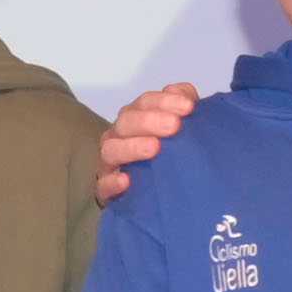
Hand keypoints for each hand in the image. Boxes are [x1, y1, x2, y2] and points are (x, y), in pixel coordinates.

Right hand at [91, 78, 203, 200]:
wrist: (167, 196)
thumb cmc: (174, 154)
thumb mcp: (184, 126)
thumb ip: (185, 105)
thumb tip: (185, 95)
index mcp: (137, 118)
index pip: (145, 102)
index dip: (164, 101)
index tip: (188, 107)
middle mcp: (120, 137)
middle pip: (126, 121)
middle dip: (149, 120)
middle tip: (174, 125)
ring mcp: (111, 164)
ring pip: (111, 149)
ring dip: (131, 147)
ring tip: (154, 148)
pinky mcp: (106, 191)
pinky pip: (103, 186)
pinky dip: (112, 182)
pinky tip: (127, 181)